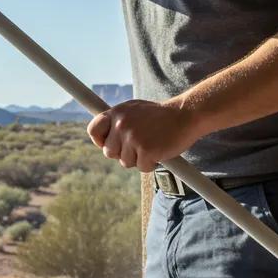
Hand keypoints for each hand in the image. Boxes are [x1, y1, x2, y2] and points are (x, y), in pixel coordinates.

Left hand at [86, 99, 202, 172]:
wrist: (185, 115)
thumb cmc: (160, 114)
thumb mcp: (134, 109)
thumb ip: (118, 121)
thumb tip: (101, 137)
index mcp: (116, 113)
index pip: (93, 130)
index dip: (99, 141)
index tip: (107, 144)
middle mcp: (121, 125)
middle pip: (109, 152)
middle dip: (122, 153)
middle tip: (138, 147)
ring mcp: (133, 138)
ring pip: (125, 162)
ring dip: (138, 159)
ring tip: (151, 146)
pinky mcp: (146, 151)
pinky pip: (142, 167)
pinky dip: (151, 164)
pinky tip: (159, 152)